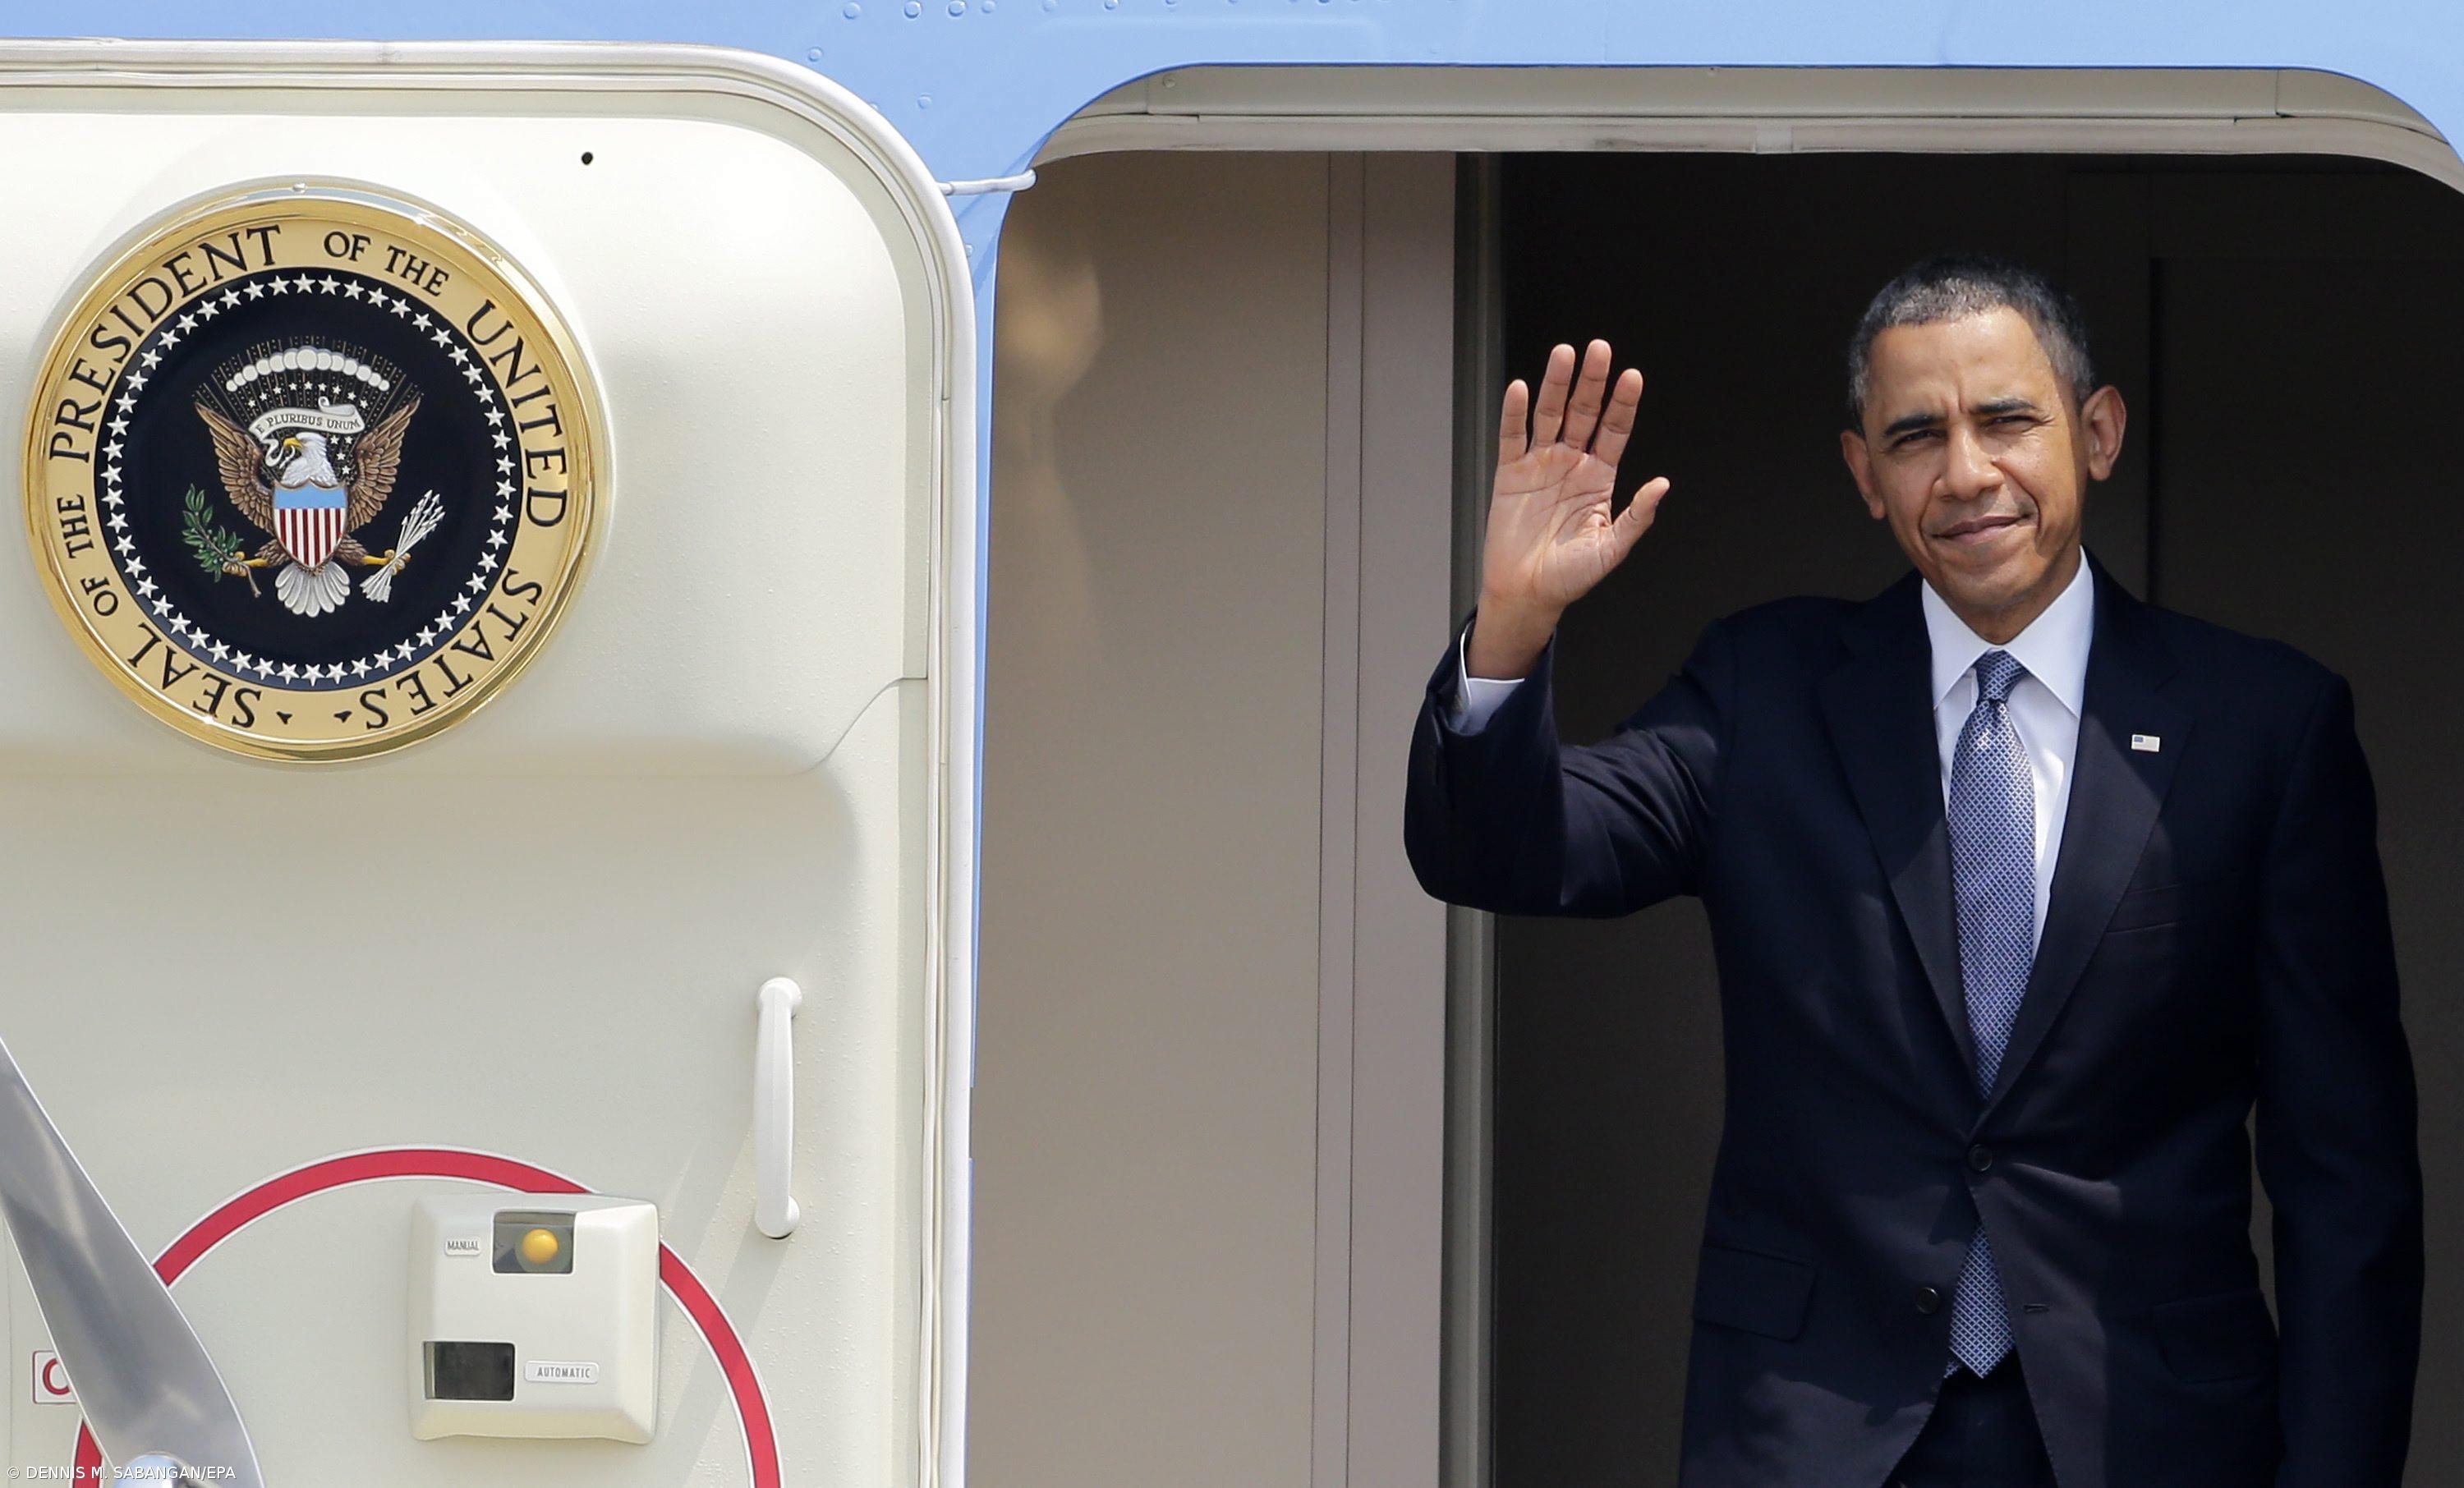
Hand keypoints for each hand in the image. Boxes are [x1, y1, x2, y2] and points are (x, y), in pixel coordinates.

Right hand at [1468, 339, 1670, 676]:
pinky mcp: (1510, 473)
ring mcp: (1540, 464)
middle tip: (1599, 350)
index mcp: (1599, 477)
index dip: (1623, 403)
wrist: (1526, 593)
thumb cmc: (1568, 576)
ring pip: (1549, 415)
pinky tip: (1522, 390)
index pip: (1614, 430)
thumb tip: (1662, 486)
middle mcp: (1571, 463)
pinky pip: (1513, 437)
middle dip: (1592, 381)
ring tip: (1563, 355)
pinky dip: (1515, 413)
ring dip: (1556, 384)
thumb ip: (1636, 517)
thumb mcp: (1610, 550)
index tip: (1632, 377)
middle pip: (1583, 412)